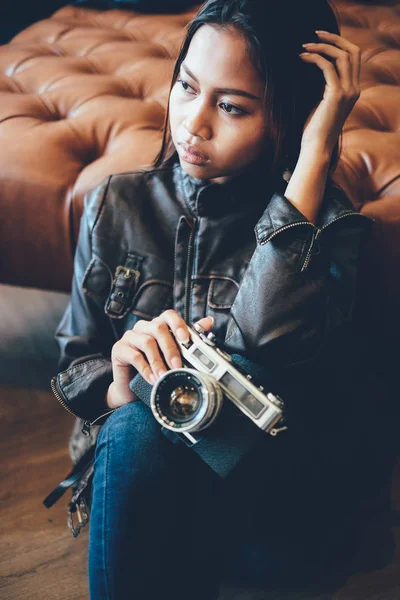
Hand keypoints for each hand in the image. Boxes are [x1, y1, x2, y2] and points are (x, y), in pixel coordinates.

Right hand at [107, 310, 213, 408]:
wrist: (131, 389)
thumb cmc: (154, 369)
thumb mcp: (172, 356)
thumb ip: (187, 339)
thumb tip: (208, 321)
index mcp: (158, 326)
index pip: (169, 315)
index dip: (178, 324)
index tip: (187, 340)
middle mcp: (143, 328)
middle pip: (158, 328)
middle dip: (171, 348)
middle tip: (177, 365)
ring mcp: (130, 337)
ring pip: (147, 341)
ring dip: (158, 361)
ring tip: (164, 376)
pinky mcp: (119, 349)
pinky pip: (134, 355)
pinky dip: (146, 369)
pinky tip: (152, 379)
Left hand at [299, 30, 360, 154]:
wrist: (316, 147)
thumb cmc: (314, 129)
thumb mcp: (321, 104)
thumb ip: (324, 87)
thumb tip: (313, 68)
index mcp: (353, 90)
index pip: (353, 58)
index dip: (339, 44)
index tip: (321, 39)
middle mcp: (354, 89)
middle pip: (353, 51)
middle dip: (334, 39)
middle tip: (315, 34)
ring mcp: (348, 91)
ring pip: (342, 56)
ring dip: (322, 46)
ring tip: (304, 46)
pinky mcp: (336, 95)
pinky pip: (328, 67)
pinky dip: (315, 58)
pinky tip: (303, 57)